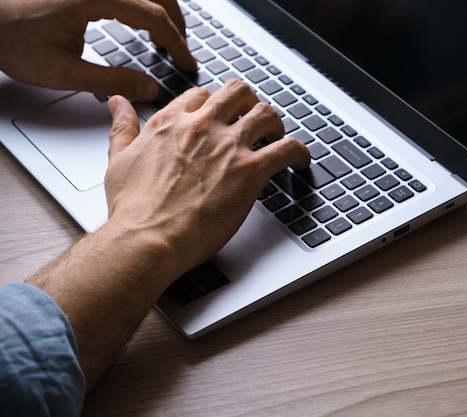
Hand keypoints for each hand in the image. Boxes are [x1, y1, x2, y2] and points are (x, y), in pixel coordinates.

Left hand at [0, 0, 196, 100]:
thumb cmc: (14, 42)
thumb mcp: (65, 72)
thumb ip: (112, 82)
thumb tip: (148, 88)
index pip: (152, 15)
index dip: (175, 41)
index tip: (185, 62)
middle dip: (175, 24)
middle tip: (182, 53)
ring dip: (162, 12)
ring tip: (168, 41)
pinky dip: (144, 7)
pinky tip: (144, 25)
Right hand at [105, 81, 310, 275]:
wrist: (147, 238)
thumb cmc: (133, 208)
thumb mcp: (119, 159)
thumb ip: (123, 127)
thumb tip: (118, 103)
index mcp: (171, 122)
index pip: (202, 95)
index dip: (214, 105)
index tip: (220, 118)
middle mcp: (202, 127)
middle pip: (237, 93)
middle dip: (248, 104)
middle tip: (252, 121)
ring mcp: (228, 147)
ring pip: (265, 113)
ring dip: (275, 124)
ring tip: (277, 138)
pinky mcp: (250, 172)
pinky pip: (287, 148)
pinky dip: (299, 151)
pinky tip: (299, 160)